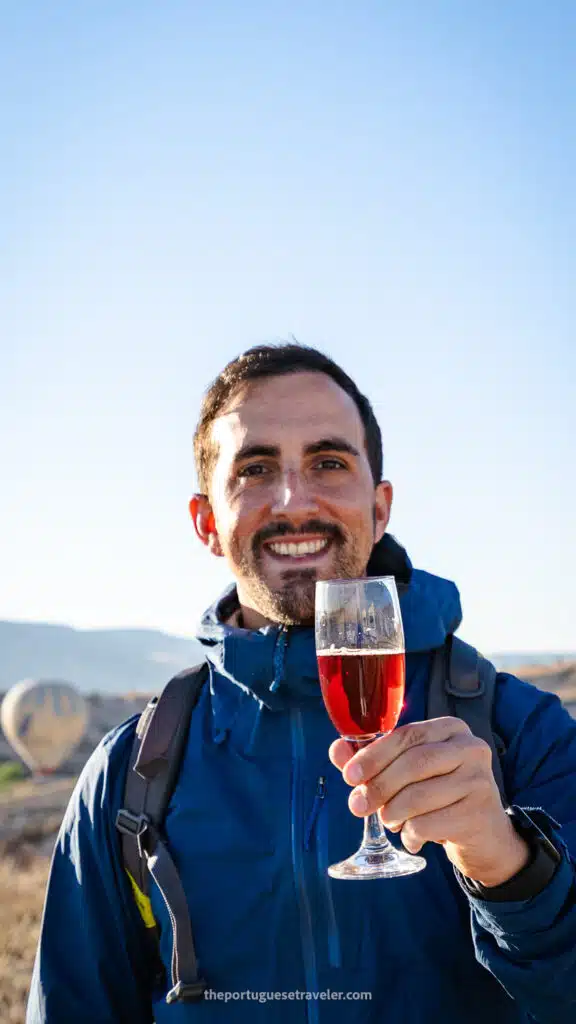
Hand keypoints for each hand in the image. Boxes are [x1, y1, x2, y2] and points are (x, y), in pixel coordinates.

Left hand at [329, 718, 529, 886]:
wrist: (483, 834)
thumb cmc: (439, 795)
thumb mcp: (407, 773)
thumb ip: (372, 760)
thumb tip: (337, 750)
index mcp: (450, 728)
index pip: (406, 735)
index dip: (373, 755)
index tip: (349, 777)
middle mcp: (470, 748)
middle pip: (414, 763)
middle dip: (378, 786)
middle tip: (357, 806)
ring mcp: (479, 780)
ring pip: (419, 795)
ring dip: (393, 813)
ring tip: (389, 821)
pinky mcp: (480, 814)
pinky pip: (430, 824)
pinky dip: (411, 835)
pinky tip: (412, 839)